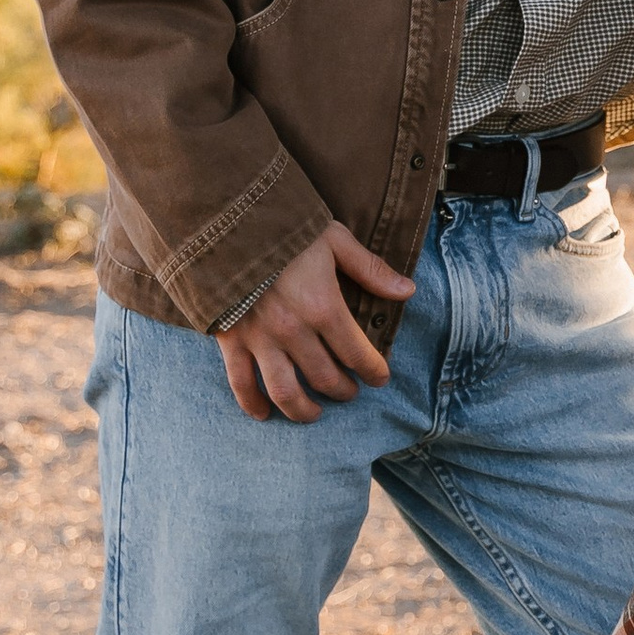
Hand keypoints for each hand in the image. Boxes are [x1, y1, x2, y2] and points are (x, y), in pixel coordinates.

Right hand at [217, 225, 416, 424]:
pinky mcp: (231, 340)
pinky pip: (240, 383)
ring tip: (315, 413)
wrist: (226, 220)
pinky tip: (264, 414)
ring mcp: (260, 339)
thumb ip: (370, 269)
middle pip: (324, 378)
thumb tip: (407, 291)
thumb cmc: (285, 227)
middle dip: (343, 390)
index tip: (380, 379)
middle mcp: (293, 331)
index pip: (357, 354)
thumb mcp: (334, 240)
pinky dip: (252, 404)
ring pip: (285, 391)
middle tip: (349, 392)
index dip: (373, 371)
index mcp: (323, 307)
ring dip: (304, 410)